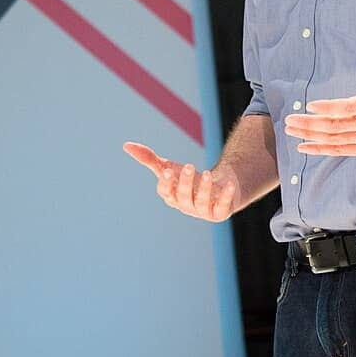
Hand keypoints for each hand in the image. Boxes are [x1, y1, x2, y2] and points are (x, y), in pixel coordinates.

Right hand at [123, 143, 238, 220]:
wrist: (217, 188)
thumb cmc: (188, 178)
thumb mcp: (169, 167)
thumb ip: (149, 159)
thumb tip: (126, 145)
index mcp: (172, 196)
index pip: (166, 192)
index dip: (166, 183)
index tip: (168, 170)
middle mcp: (186, 205)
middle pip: (184, 196)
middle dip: (186, 183)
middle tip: (190, 166)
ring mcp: (203, 210)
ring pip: (202, 202)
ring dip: (205, 188)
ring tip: (208, 174)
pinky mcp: (220, 211)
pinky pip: (223, 206)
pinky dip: (226, 196)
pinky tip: (230, 184)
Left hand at [283, 43, 355, 155]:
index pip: (347, 108)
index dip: (328, 108)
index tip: (310, 105)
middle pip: (334, 126)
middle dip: (309, 124)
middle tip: (289, 120)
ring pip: (334, 139)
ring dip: (311, 136)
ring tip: (291, 131)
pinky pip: (341, 150)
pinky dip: (322, 149)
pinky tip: (305, 146)